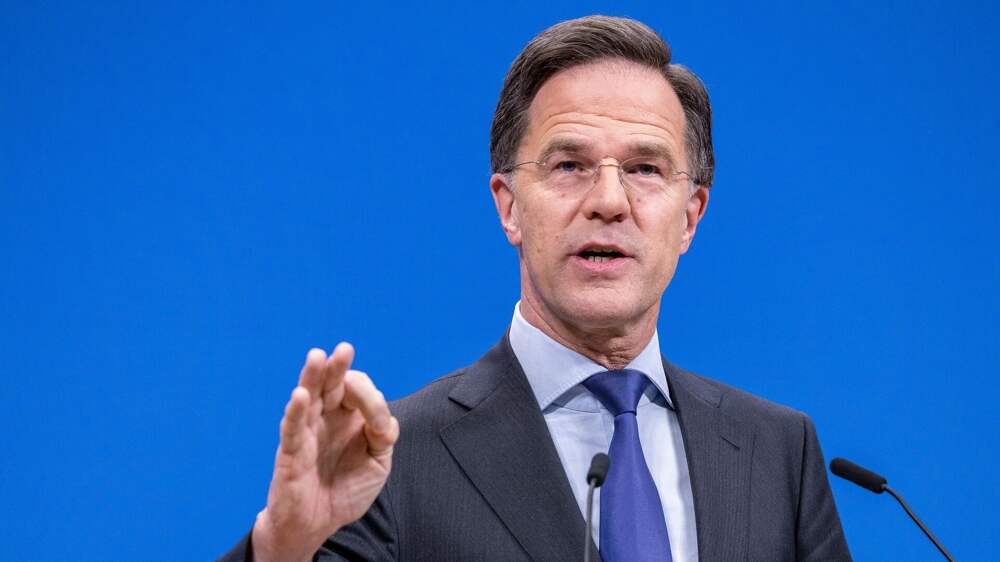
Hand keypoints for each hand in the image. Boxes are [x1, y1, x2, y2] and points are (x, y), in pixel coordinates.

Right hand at [251, 343, 399, 561]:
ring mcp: (307, 432)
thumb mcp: (378, 462)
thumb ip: (383, 435)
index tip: (378, 427)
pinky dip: (295, 411)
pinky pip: (292, 428)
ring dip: (312, 377)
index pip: (360, 392)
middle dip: (337, 367)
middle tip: (344, 349)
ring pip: (308, 398)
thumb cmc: (346, 489)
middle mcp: (326, 418)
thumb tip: (383, 416)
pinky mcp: (290, 452)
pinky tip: (299, 395)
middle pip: (330, 385)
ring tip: (317, 356)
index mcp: (349, 417)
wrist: (316, 524)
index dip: (371, 401)